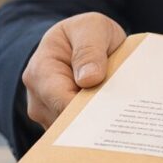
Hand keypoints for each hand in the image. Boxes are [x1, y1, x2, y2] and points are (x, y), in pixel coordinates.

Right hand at [23, 12, 126, 128]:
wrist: (81, 43)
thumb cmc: (86, 34)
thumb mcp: (92, 28)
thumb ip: (90, 49)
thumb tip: (88, 79)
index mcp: (41, 71)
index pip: (61, 102)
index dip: (87, 111)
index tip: (112, 112)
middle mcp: (38, 98)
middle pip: (66, 122)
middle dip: (94, 120)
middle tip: (124, 118)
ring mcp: (47, 115)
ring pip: (72, 133)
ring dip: (96, 126)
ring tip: (120, 116)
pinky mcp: (60, 125)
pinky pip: (77, 135)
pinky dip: (95, 129)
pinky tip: (113, 122)